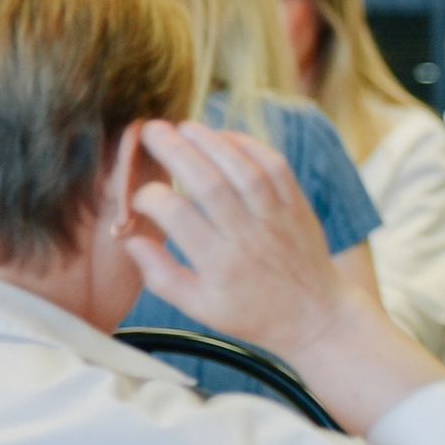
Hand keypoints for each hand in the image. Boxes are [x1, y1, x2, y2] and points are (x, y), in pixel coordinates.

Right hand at [125, 122, 344, 355]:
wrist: (315, 317)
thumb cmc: (252, 314)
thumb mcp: (200, 308)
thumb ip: (161, 275)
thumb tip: (129, 238)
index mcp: (220, 266)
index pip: (178, 217)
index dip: (152, 198)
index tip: (139, 195)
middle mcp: (249, 238)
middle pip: (209, 184)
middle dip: (176, 151)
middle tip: (151, 131)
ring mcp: (277, 219)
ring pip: (243, 170)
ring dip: (212, 141)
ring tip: (184, 127)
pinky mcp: (298, 206)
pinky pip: (276, 167)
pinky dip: (250, 146)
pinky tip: (225, 138)